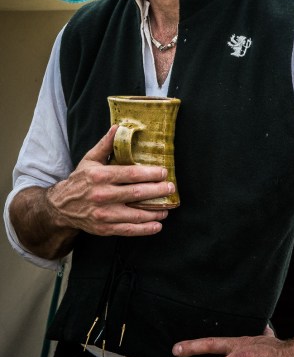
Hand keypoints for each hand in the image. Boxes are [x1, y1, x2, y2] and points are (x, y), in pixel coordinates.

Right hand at [47, 125, 173, 237]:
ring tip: (167, 207)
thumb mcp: (90, 159)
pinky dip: (145, 229)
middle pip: (136, 193)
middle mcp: (102, 195)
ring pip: (135, 214)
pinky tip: (157, 225)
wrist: (61, 207)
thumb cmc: (80, 180)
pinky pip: (128, 230)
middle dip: (157, 191)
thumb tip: (119, 127)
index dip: (150, 174)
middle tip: (170, 188)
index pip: (131, 174)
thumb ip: (106, 144)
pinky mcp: (104, 228)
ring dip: (155, 212)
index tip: (164, 173)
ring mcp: (103, 214)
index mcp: (100, 176)